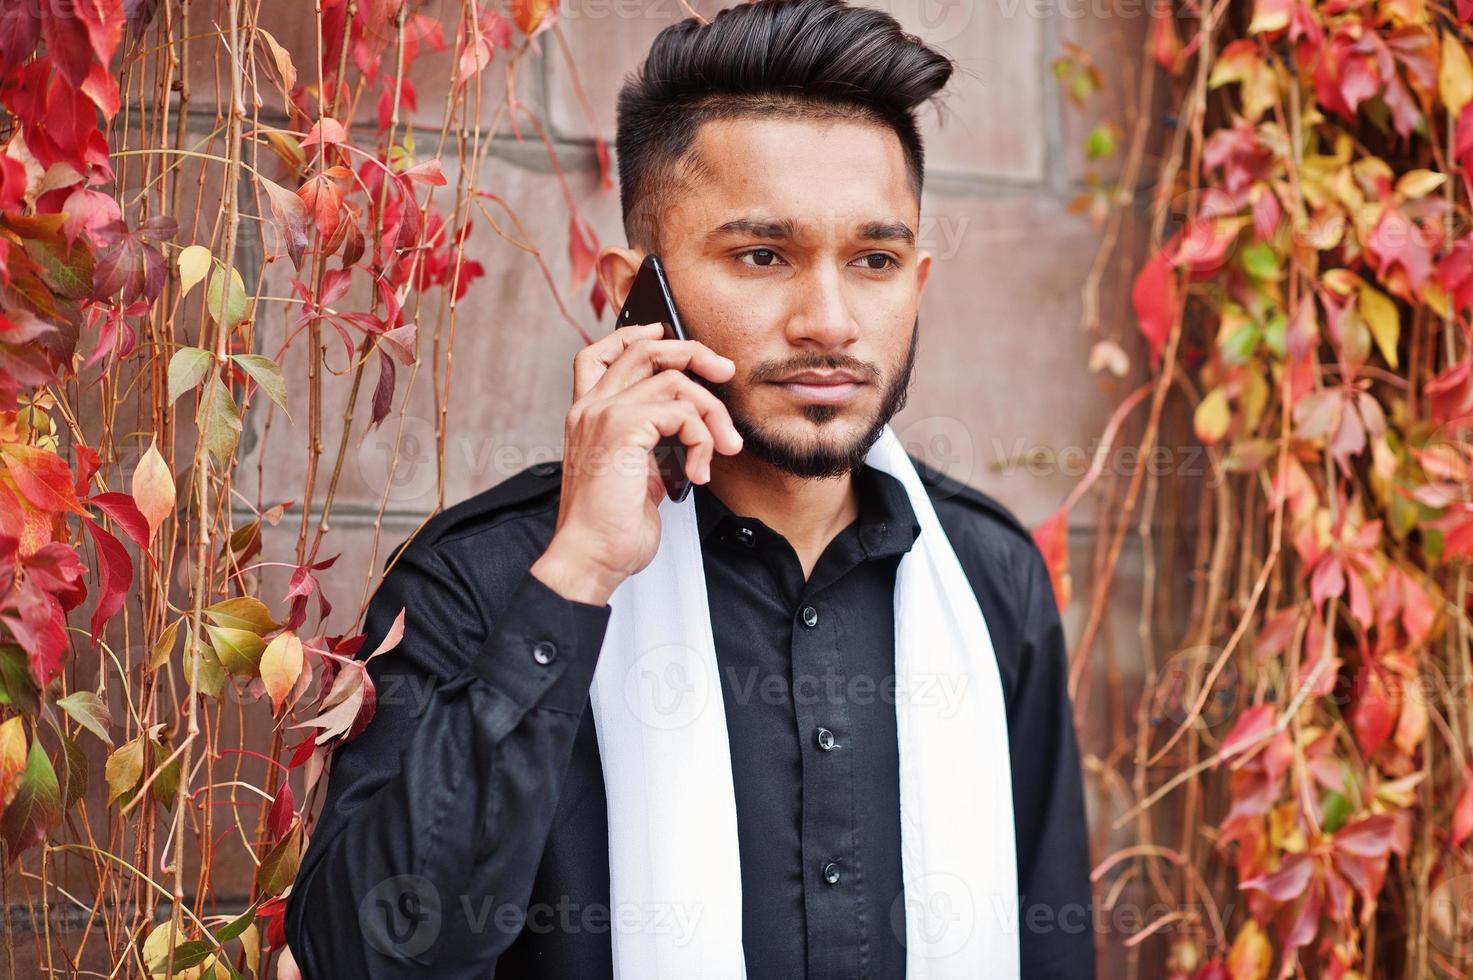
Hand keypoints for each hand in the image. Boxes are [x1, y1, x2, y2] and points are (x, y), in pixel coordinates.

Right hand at [530, 323, 743, 604]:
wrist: (591, 557)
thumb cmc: (611, 526)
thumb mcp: (637, 473)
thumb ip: (654, 441)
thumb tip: (692, 425)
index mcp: (587, 415)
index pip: (599, 353)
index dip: (634, 335)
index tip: (666, 334)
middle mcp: (590, 407)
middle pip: (644, 348)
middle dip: (693, 353)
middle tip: (725, 373)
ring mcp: (603, 414)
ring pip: (674, 380)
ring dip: (712, 412)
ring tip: (723, 448)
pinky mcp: (621, 428)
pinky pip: (681, 411)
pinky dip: (703, 438)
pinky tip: (699, 472)